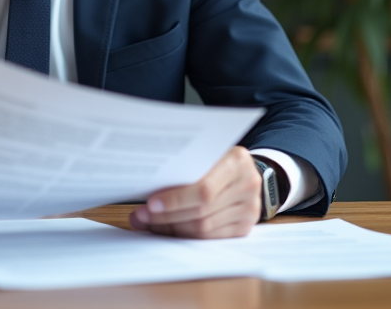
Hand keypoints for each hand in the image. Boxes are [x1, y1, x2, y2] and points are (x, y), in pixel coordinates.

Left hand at [129, 147, 261, 238]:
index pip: (203, 189)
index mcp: (236, 161)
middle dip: (166, 217)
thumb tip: (147, 183)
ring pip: (203, 229)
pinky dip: (186, 236)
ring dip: (171, 228)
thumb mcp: (205, 152)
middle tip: (140, 216)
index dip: (175, 200)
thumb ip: (185, 164)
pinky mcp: (245, 227)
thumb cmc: (216, 158)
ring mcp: (249, 209)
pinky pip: (210, 238)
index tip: (151, 204)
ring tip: (148, 223)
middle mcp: (247, 185)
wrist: (245, 169)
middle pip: (201, 212)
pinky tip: (167, 229)